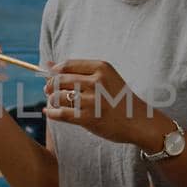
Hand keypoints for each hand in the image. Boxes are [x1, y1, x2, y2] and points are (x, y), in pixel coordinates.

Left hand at [43, 59, 167, 150]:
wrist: (139, 121)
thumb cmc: (119, 99)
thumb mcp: (105, 78)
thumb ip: (77, 71)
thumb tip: (47, 65)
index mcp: (101, 68)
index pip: (68, 65)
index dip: (55, 71)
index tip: (52, 76)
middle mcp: (97, 82)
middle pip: (60, 80)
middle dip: (50, 86)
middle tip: (49, 91)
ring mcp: (93, 100)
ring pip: (58, 96)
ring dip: (51, 100)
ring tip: (54, 103)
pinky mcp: (89, 118)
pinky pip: (61, 113)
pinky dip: (51, 113)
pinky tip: (50, 113)